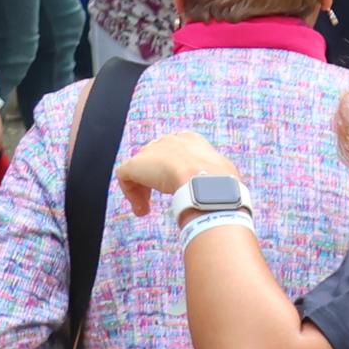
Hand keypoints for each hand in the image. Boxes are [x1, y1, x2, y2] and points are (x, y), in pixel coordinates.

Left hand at [113, 131, 241, 217]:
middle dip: (155, 179)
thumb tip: (224, 188)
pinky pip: (125, 178)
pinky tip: (142, 209)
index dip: (172, 170)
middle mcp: (168, 141)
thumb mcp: (224, 173)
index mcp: (190, 140)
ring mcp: (150, 152)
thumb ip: (215, 176)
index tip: (177, 186)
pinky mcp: (135, 164)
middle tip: (162, 198)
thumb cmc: (221, 181)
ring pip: (139, 170)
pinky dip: (131, 194)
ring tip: (147, 209)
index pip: (174, 151)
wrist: (206, 183)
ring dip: (142, 190)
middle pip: (155, 159)